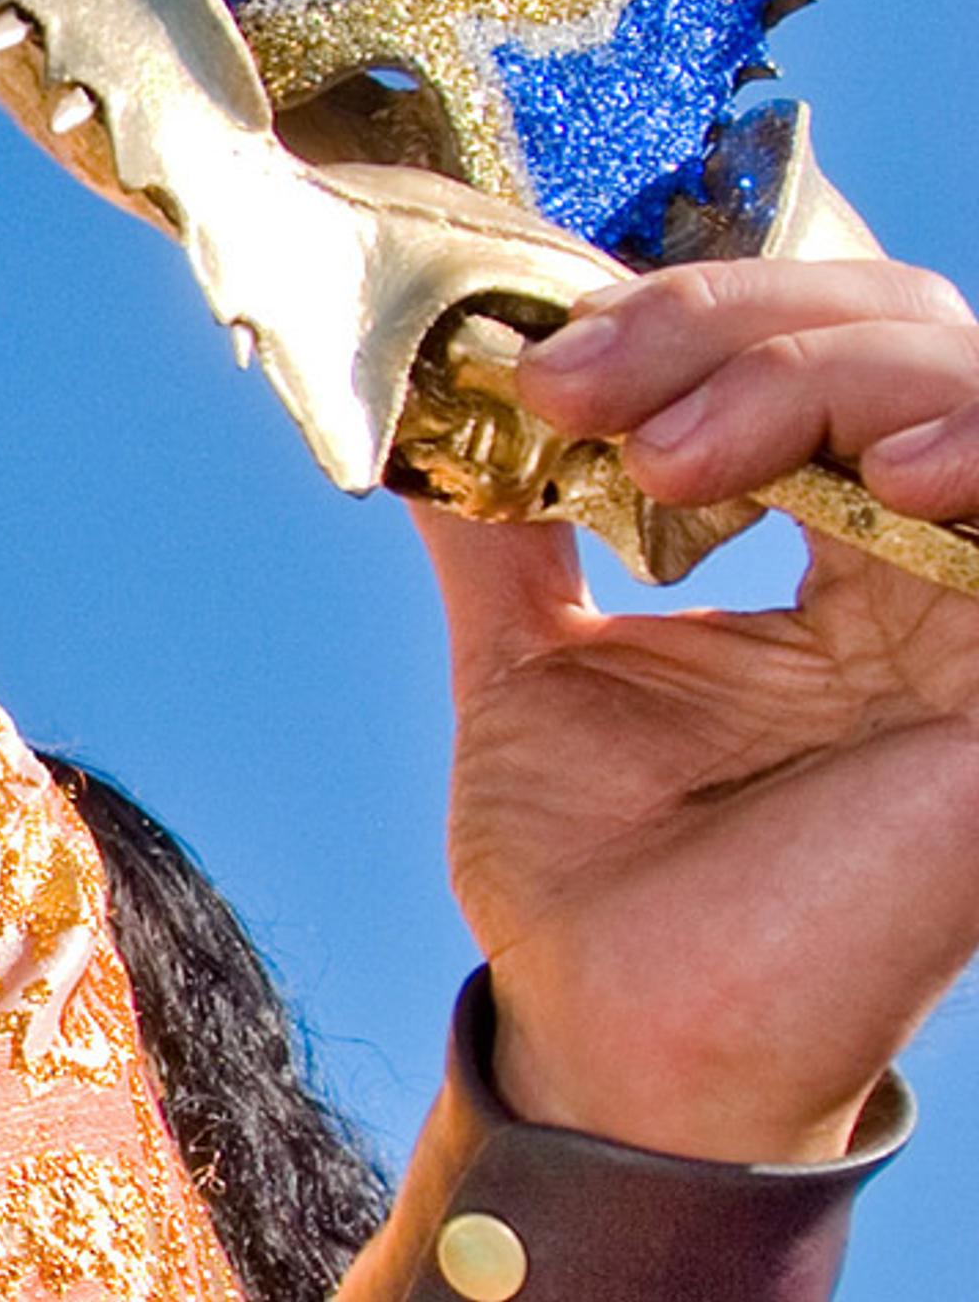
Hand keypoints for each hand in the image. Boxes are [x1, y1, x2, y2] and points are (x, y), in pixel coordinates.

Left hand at [410, 256, 978, 1160]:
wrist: (621, 1030)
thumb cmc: (593, 876)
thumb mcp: (531, 658)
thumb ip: (506, 526)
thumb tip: (424, 402)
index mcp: (831, 554)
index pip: (811, 348)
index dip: (688, 317)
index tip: (539, 368)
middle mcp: (923, 571)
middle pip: (895, 332)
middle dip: (729, 323)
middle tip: (581, 390)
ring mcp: (978, 621)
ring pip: (965, 381)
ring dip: (817, 370)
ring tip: (676, 452)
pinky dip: (970, 435)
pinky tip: (878, 468)